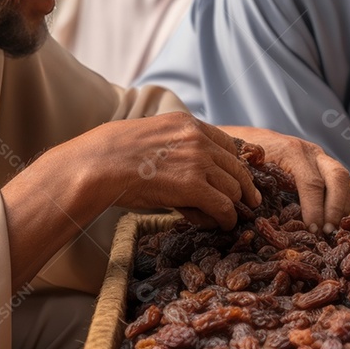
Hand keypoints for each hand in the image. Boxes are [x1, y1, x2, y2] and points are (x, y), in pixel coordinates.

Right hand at [66, 112, 261, 229]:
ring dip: (234, 205)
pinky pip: (223, 205)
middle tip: (250, 201)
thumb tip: (191, 172)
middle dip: (245, 186)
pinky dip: (226, 218)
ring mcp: (198, 161)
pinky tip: (223, 225)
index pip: (227, 143)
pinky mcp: (193, 186)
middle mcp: (198, 138)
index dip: (235, 164)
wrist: (99, 164)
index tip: (238, 177)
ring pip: (233, 187)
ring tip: (230, 218)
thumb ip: (177, 147)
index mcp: (187, 123)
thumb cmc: (115, 155)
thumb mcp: (152, 137)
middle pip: (236, 166)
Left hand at [223, 125, 349, 233]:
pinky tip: (333, 222)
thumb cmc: (244, 157)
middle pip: (338, 176)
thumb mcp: (245, 168)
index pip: (311, 182)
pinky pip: (344, 184)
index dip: (315, 209)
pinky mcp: (324, 168)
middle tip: (328, 232)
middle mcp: (312, 152)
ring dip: (343, 207)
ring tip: (332, 231)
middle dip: (337, 207)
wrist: (248, 139)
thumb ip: (252, 184)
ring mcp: (321, 158)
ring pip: (345, 180)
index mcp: (292, 151)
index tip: (313, 230)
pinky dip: (343, 203)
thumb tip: (258, 209)